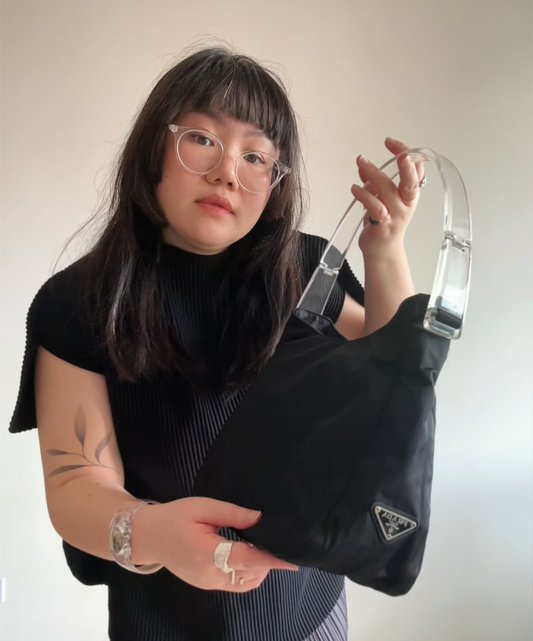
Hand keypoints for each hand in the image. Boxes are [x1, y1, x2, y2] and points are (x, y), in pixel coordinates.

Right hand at [137, 497, 298, 591]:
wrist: (147, 536)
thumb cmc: (174, 517)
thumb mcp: (202, 507)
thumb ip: (232, 513)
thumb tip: (259, 518)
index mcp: (208, 555)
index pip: (248, 559)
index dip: (272, 559)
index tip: (293, 558)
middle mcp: (210, 575)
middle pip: (250, 573)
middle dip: (269, 562)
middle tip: (281, 543)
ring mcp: (208, 584)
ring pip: (245, 583)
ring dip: (259, 568)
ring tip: (263, 545)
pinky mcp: (206, 584)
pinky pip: (235, 584)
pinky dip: (248, 573)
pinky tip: (248, 553)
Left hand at [351, 137, 424, 258]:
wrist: (382, 250)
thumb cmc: (384, 223)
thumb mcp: (382, 198)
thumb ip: (373, 182)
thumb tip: (363, 164)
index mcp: (410, 194)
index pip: (416, 169)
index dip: (407, 153)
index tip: (390, 142)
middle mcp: (406, 203)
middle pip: (411, 182)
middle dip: (407, 166)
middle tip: (399, 154)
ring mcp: (396, 215)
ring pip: (388, 191)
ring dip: (374, 174)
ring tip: (361, 161)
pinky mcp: (383, 225)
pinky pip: (375, 207)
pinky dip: (364, 195)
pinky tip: (354, 188)